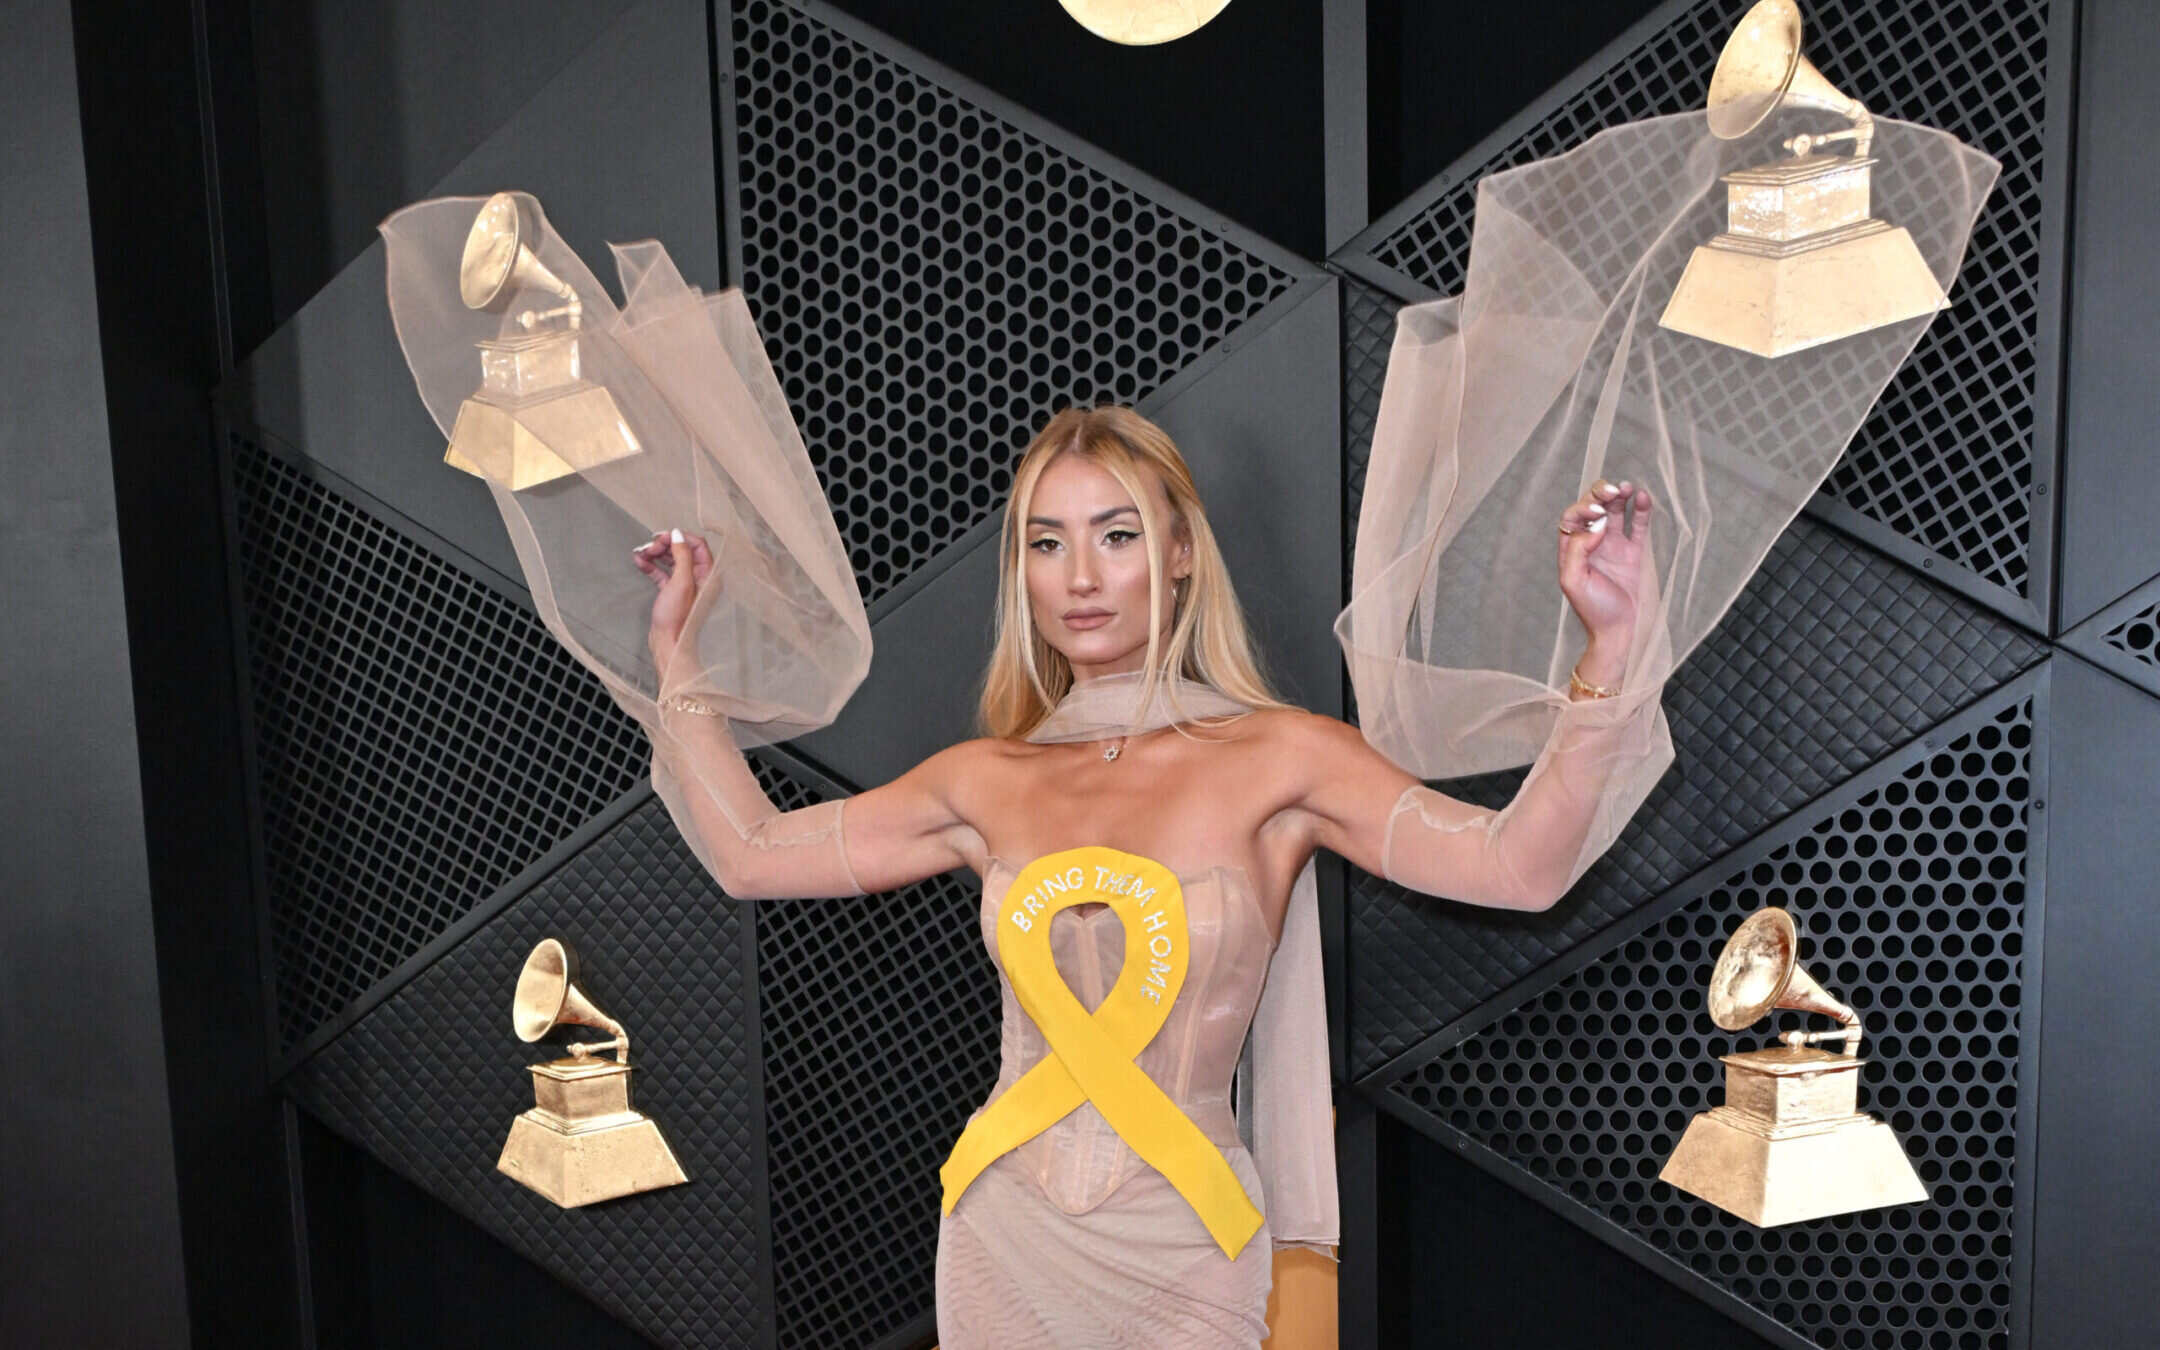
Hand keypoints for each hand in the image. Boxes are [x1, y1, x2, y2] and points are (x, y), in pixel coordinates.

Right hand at [632, 528, 713, 670]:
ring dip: (656, 555)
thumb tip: (678, 534)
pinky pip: (663, 573)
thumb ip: (682, 556)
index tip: (662, 537)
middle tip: (649, 547)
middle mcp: (700, 579)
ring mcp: (686, 586)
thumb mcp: (681, 581)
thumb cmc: (677, 617)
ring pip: (671, 561)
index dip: (680, 538)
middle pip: (683, 551)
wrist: (668, 643)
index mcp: (709, 575)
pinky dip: (652, 567)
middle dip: (665, 546)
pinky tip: (639, 562)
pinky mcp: (672, 593)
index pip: (697, 545)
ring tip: (640, 553)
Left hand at [1557, 478, 1651, 685]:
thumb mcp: (1573, 582)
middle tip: (1612, 491)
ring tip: (1627, 487)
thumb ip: (1578, 550)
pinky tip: (1642, 497)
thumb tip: (1595, 526)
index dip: (1583, 509)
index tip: (1597, 514)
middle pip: (1593, 509)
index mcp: (1572, 550)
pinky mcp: (1634, 553)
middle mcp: (1591, 544)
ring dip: (1619, 496)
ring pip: (1615, 512)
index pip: (1572, 518)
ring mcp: (1614, 546)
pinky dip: (1640, 510)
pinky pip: (1637, 525)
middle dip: (1600, 495)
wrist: (1620, 631)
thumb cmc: (1593, 610)